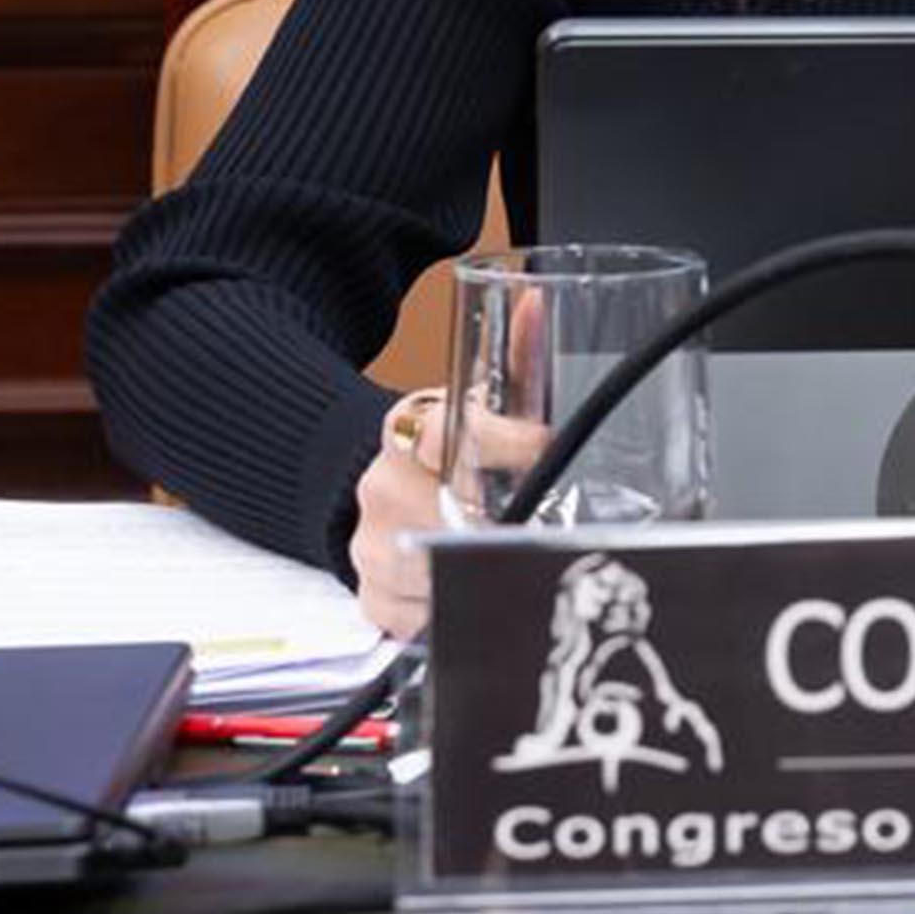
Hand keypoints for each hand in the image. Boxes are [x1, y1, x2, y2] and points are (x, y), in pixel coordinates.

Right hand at [344, 318, 550, 637]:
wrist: (369, 476)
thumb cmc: (445, 444)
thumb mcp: (481, 398)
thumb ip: (516, 356)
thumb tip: (538, 298)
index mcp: (412, 427)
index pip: (450, 432)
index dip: (506, 443)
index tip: (542, 449)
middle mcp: (384, 484)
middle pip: (449, 515)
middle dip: (503, 526)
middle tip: (544, 526)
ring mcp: (371, 541)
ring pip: (437, 570)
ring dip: (481, 570)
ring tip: (511, 556)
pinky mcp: (370, 592)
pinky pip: (416, 615)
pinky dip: (450, 610)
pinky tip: (470, 589)